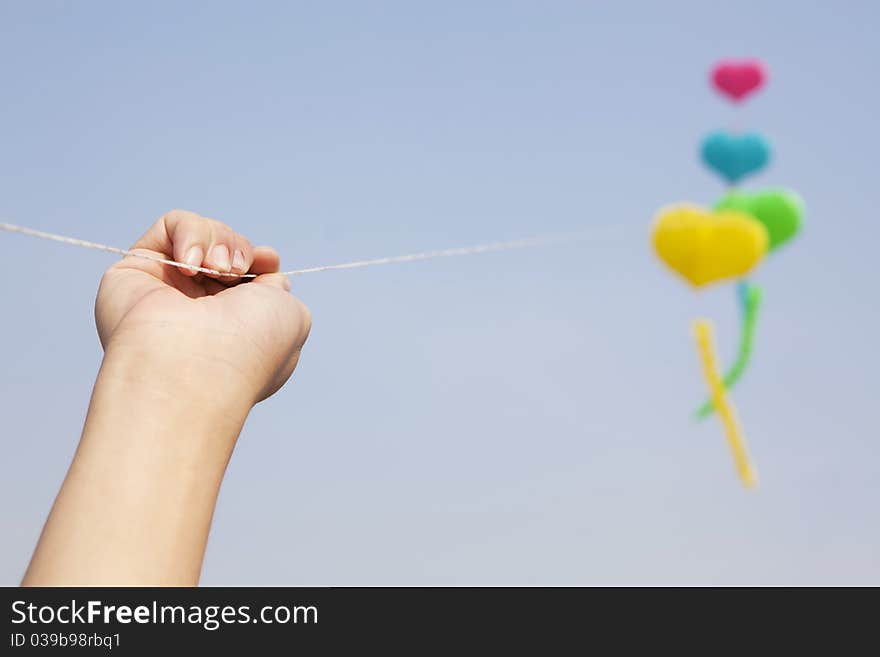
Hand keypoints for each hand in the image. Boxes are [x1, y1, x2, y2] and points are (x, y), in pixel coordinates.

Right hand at [95, 209, 310, 404]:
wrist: (191, 367)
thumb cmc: (247, 348)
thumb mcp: (292, 317)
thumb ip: (279, 288)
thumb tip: (265, 267)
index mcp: (236, 328)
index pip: (250, 276)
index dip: (260, 259)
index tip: (267, 260)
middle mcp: (200, 311)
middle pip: (227, 251)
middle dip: (239, 250)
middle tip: (235, 271)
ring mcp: (167, 292)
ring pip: (203, 234)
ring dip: (219, 242)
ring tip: (215, 269)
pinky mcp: (135, 271)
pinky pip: (172, 225)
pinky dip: (190, 234)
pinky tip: (189, 265)